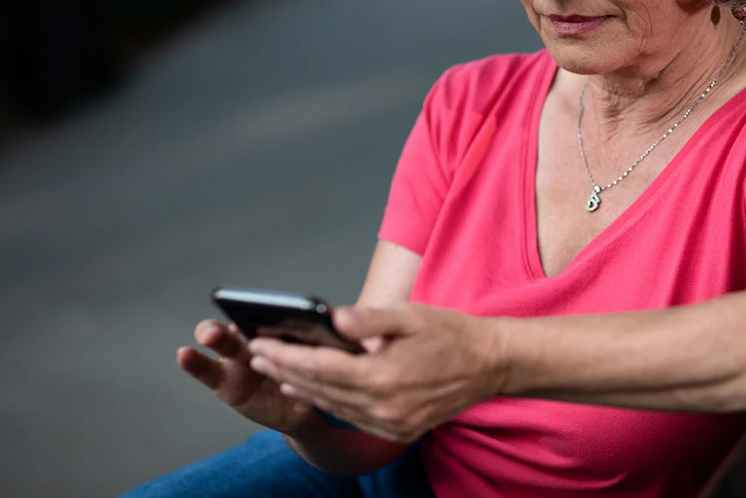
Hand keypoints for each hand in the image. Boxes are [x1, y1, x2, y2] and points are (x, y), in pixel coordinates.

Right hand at [177, 320, 320, 434]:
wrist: (304, 412)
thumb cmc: (312, 377)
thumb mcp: (322, 359)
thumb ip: (323, 342)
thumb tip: (344, 325)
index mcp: (278, 326)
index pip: (266, 310)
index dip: (262, 307)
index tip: (262, 307)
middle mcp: (253, 338)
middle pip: (239, 321)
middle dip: (238, 315)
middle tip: (237, 321)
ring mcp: (235, 359)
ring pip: (219, 341)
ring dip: (212, 334)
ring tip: (210, 335)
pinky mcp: (223, 382)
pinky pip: (205, 371)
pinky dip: (193, 362)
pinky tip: (184, 354)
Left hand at [247, 304, 506, 443]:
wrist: (489, 365)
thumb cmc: (450, 334)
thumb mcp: (410, 315)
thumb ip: (369, 318)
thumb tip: (332, 317)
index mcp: (383, 376)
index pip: (320, 366)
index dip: (286, 355)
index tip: (261, 343)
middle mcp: (384, 406)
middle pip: (320, 388)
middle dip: (284, 370)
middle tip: (256, 355)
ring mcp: (391, 422)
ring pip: (333, 406)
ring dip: (302, 388)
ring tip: (275, 371)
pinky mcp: (398, 429)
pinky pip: (353, 417)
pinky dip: (328, 402)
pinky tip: (314, 390)